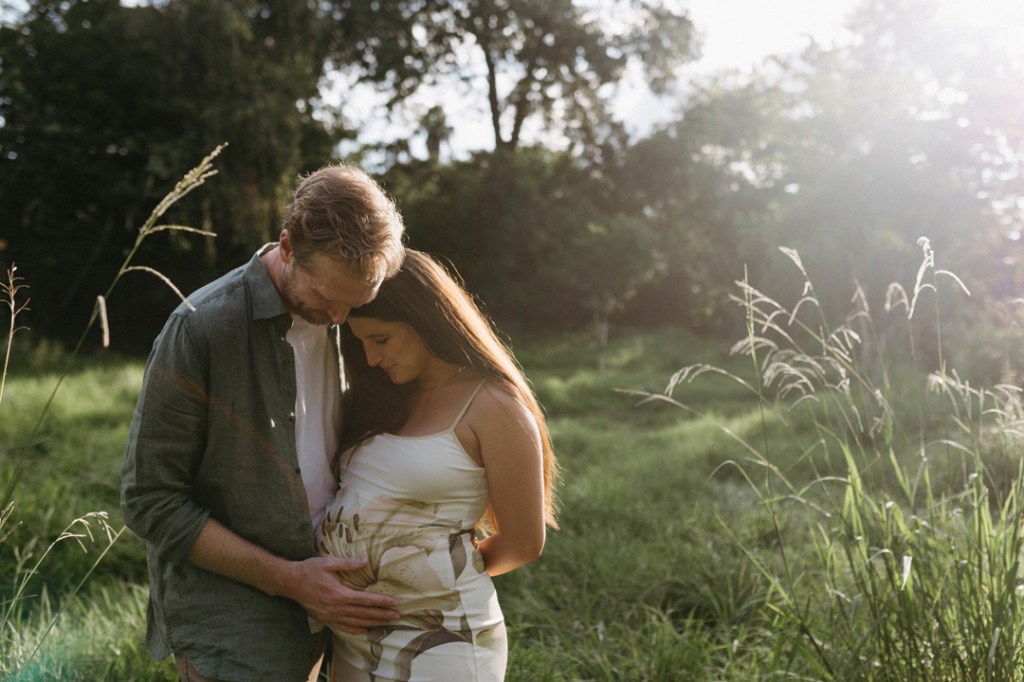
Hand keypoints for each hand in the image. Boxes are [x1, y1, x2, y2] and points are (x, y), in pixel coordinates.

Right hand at [285, 556, 400, 633]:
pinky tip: (365, 630)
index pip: (366, 600)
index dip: (382, 602)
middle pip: (364, 614)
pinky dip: (356, 630)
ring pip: (356, 623)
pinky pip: (343, 628)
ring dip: (373, 623)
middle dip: (382, 615)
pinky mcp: (326, 619)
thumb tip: (365, 560)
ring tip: (387, 623)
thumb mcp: (328, 562)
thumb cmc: (310, 570)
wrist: (290, 582)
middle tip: (397, 616)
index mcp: (339, 594)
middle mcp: (336, 608)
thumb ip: (348, 563)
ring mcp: (331, 616)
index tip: (395, 602)